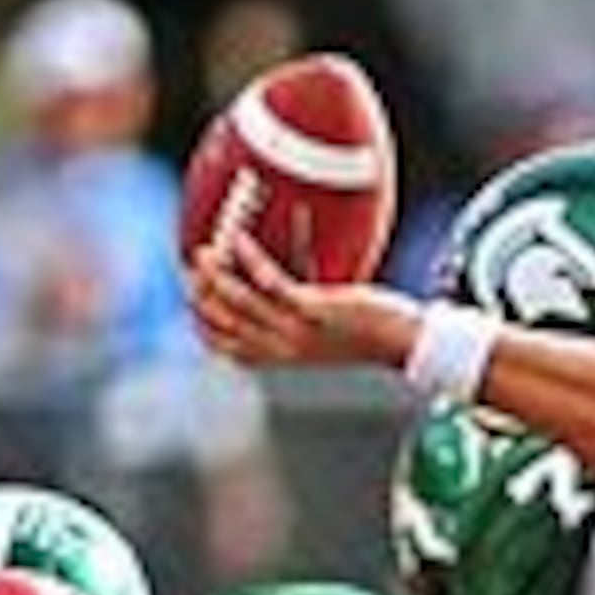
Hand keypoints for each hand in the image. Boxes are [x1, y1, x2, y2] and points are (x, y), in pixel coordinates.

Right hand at [181, 228, 421, 374]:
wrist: (403, 341)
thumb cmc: (367, 328)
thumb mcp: (321, 328)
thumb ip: (295, 313)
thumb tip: (276, 284)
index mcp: (282, 357)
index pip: (227, 350)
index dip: (203, 325)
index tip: (192, 298)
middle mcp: (284, 349)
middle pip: (226, 324)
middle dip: (201, 295)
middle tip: (193, 266)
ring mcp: (297, 332)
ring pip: (240, 304)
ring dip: (216, 276)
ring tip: (205, 251)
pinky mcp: (313, 312)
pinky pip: (270, 283)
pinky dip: (250, 258)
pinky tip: (240, 237)